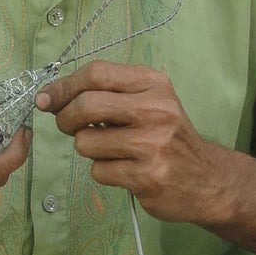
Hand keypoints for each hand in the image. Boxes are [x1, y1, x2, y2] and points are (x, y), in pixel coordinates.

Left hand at [36, 62, 233, 225]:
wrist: (207, 180)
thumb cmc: (169, 139)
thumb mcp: (151, 103)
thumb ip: (109, 94)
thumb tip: (52, 97)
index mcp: (155, 85)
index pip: (97, 74)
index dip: (64, 86)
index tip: (48, 98)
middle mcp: (156, 110)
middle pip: (86, 105)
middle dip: (66, 118)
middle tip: (68, 126)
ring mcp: (152, 145)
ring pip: (86, 142)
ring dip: (88, 149)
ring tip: (110, 151)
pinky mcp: (147, 177)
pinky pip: (99, 171)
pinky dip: (103, 172)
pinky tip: (124, 170)